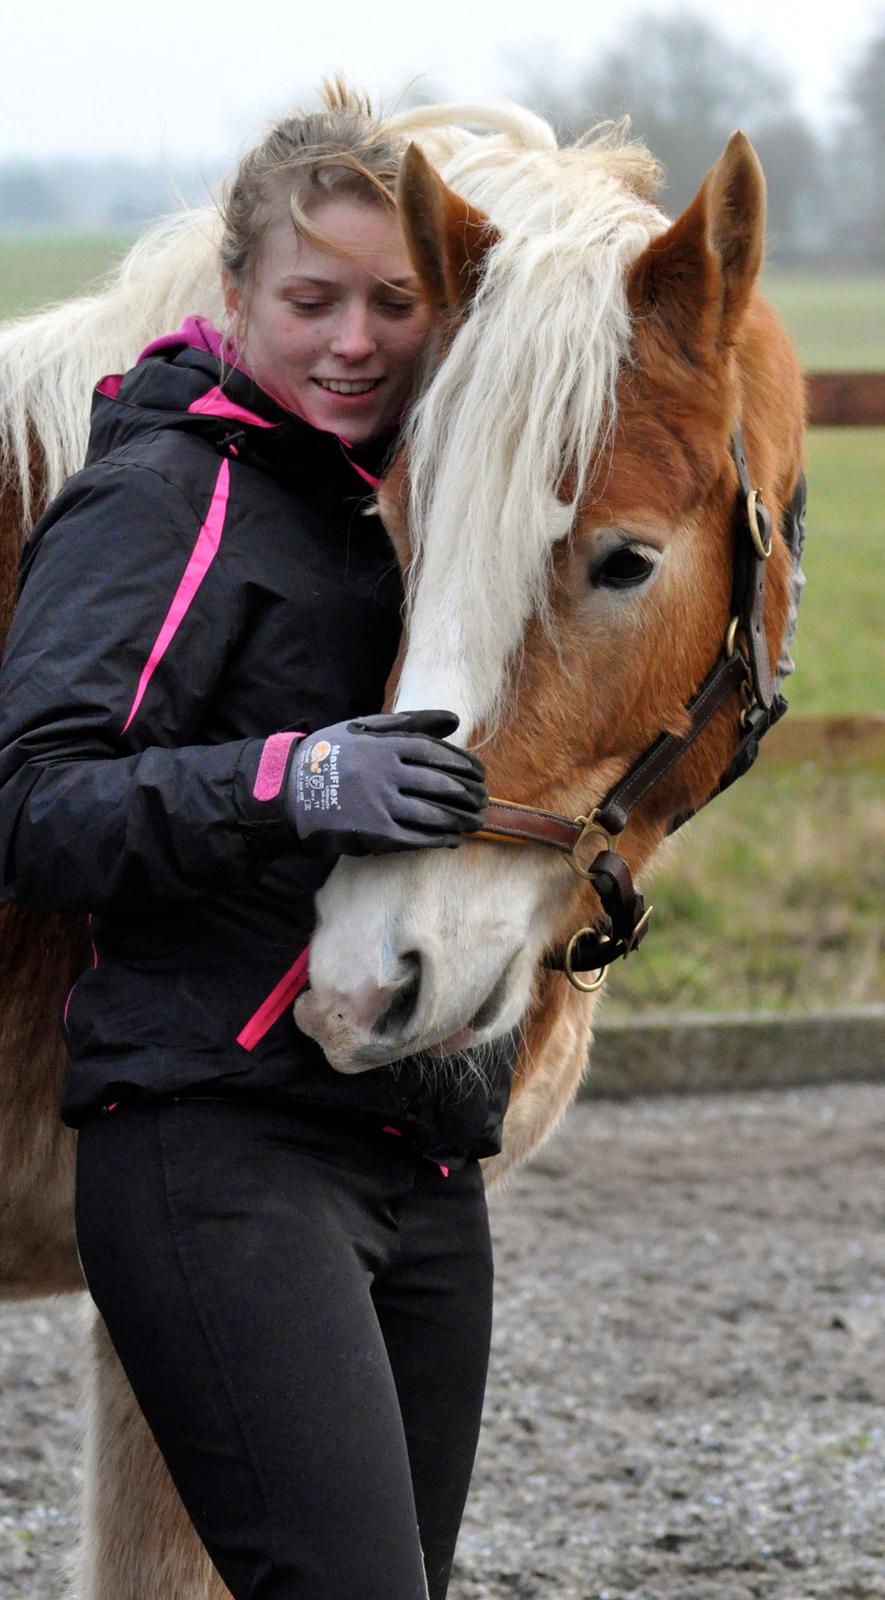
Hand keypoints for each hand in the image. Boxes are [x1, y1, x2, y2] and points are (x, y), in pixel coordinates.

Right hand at [284, 710, 487, 854]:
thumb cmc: (332, 755)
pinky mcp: (374, 833)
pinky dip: (438, 839)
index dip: (463, 764)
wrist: (290, 792)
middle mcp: (385, 774)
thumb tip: (455, 720)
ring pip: (432, 814)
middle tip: (484, 799)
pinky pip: (414, 838)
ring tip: (477, 821)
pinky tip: (453, 840)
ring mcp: (380, 805)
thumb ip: (411, 722)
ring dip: (460, 819)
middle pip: (440, 785)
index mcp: (385, 746)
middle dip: (468, 794)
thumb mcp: (366, 728)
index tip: (481, 772)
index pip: (436, 754)